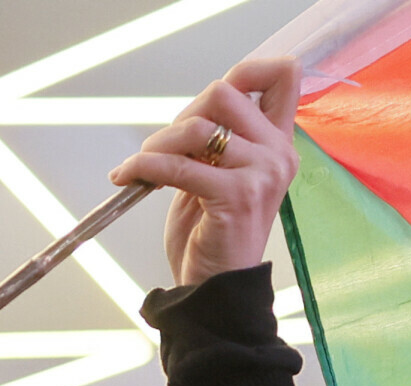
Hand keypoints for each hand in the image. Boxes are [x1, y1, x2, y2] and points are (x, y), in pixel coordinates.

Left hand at [108, 58, 300, 287]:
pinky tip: (127, 177)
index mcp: (279, 146)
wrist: (216, 292)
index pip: (283, 77)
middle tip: (162, 149)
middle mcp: (279, 155)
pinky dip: (142, 167)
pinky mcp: (237, 196)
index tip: (210, 96)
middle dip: (181, 115)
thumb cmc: (213, 236)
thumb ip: (221, 136)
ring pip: (197, 127)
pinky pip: (177, 165)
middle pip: (223, 93)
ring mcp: (262, 174)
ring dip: (157, 145)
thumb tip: (198, 104)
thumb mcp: (219, 176)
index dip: (248, 69)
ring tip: (143, 169)